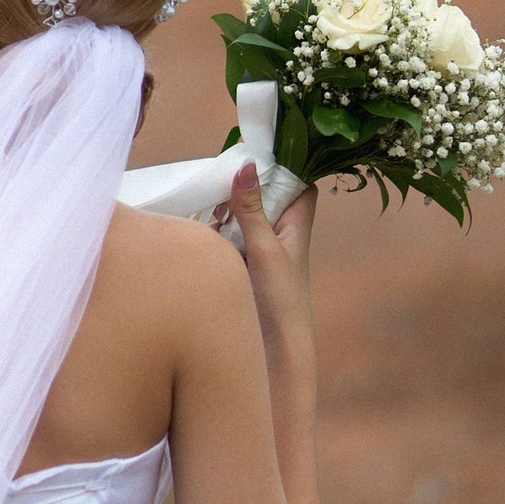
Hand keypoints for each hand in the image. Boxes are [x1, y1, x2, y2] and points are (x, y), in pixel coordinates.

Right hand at [214, 165, 315, 333]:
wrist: (275, 348)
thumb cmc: (280, 298)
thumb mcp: (263, 248)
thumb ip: (251, 208)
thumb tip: (246, 164)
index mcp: (297, 223)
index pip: (297, 180)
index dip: (281, 165)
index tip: (254, 155)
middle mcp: (281, 232)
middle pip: (266, 193)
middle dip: (244, 188)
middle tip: (224, 189)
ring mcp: (261, 248)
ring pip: (243, 214)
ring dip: (227, 212)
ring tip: (215, 217)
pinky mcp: (243, 263)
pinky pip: (229, 236)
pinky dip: (218, 232)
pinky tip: (206, 235)